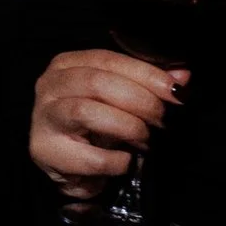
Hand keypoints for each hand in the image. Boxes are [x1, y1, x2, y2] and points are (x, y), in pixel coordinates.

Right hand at [29, 49, 187, 194]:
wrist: (68, 166)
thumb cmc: (94, 126)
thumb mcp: (120, 99)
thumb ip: (148, 85)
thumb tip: (182, 76)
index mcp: (67, 65)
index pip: (107, 59)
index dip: (146, 74)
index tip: (176, 91)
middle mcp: (49, 86)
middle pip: (96, 82)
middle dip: (140, 101)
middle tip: (162, 120)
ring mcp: (44, 118)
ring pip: (87, 112)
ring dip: (128, 127)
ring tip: (144, 140)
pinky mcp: (46, 151)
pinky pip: (92, 157)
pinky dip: (118, 160)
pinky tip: (126, 160)